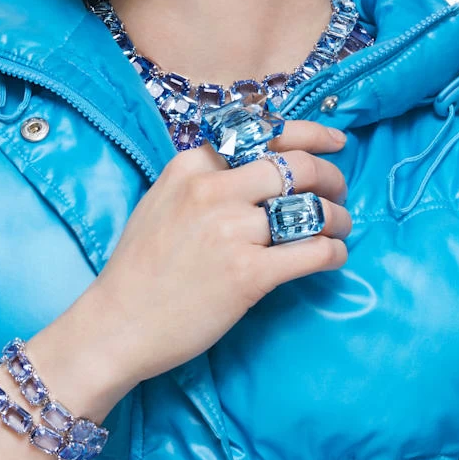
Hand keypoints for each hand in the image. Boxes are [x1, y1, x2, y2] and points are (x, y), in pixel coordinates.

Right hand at [83, 117, 353, 387]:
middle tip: (339, 191)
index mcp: (192, 166)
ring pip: (312, 208)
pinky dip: (334, 252)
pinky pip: (314, 251)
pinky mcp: (249, 273)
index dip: (308, 135)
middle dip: (331, 176)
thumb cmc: (139, 269)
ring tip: (340, 228)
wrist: (117, 324)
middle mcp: (213, 190)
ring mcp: (232, 231)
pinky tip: (334, 256)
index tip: (333, 142)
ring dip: (338, 217)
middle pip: (297, 165)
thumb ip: (203, 180)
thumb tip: (257, 169)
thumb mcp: (161, 202)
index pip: (263, 134)